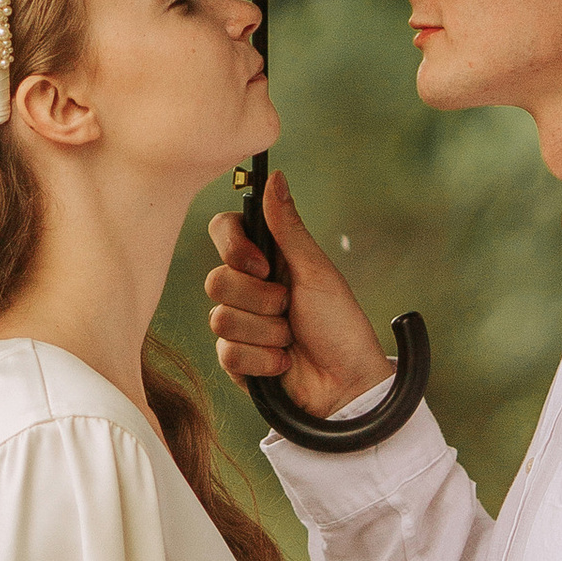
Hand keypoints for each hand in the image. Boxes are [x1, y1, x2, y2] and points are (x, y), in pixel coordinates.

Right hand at [205, 168, 391, 422]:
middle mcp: (248, 288)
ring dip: (266, 332)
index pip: (223, 231)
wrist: (346, 384)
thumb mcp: (316, 271)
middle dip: (259, 300)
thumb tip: (275, 176)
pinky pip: (227, 353)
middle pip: (215, 280)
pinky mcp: (236, 360)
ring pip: (220, 320)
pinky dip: (262, 360)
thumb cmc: (340, 324)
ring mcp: (240, 325)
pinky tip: (283, 363)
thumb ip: (288, 227)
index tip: (262, 265)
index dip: (233, 247)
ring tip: (291, 338)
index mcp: (266, 259)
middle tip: (289, 308)